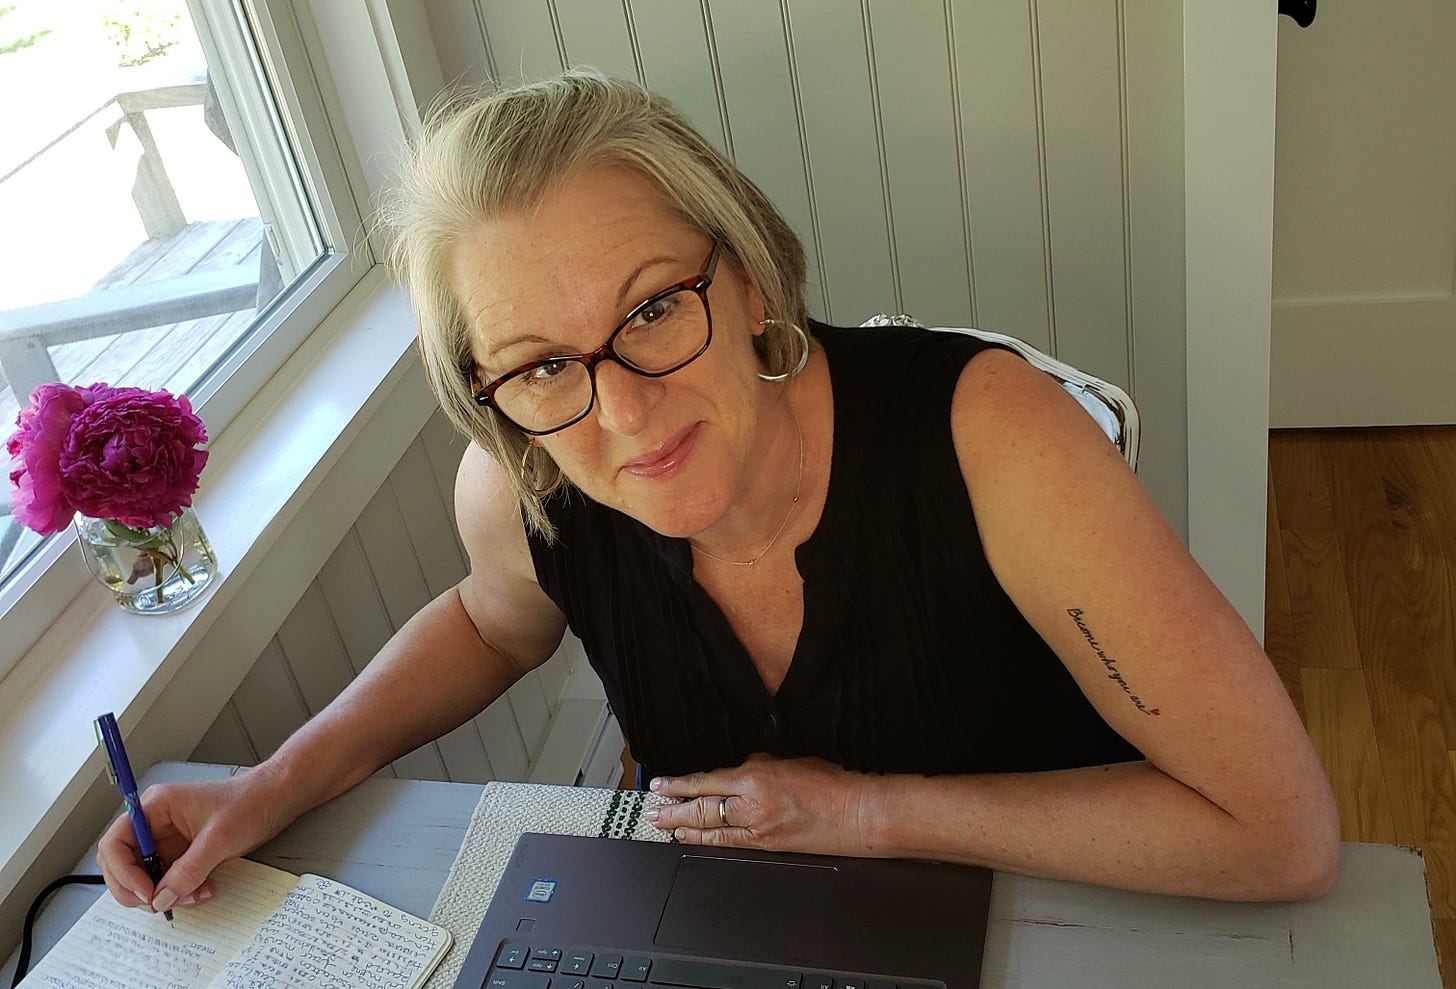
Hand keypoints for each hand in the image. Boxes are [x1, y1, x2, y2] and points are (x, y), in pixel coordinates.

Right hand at [96, 767, 290, 912]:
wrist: (277, 798)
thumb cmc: (250, 801)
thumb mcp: (219, 838)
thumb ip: (188, 870)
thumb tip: (163, 897)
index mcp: (155, 807)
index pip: (115, 843)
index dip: (123, 872)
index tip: (145, 893)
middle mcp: (155, 824)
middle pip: (122, 864)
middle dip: (139, 888)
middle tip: (160, 903)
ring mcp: (168, 840)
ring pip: (145, 877)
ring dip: (164, 893)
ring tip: (193, 895)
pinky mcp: (182, 854)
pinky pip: (168, 881)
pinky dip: (180, 891)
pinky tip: (202, 891)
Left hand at [647, 754, 880, 855]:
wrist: (855, 813)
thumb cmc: (830, 784)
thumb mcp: (789, 760)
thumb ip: (759, 764)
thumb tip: (740, 767)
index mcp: (756, 776)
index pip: (707, 780)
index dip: (679, 784)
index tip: (661, 784)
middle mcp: (751, 803)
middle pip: (701, 806)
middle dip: (672, 808)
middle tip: (651, 808)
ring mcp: (757, 827)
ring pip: (710, 826)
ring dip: (681, 825)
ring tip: (660, 823)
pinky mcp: (766, 845)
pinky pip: (728, 843)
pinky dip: (705, 839)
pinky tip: (689, 837)